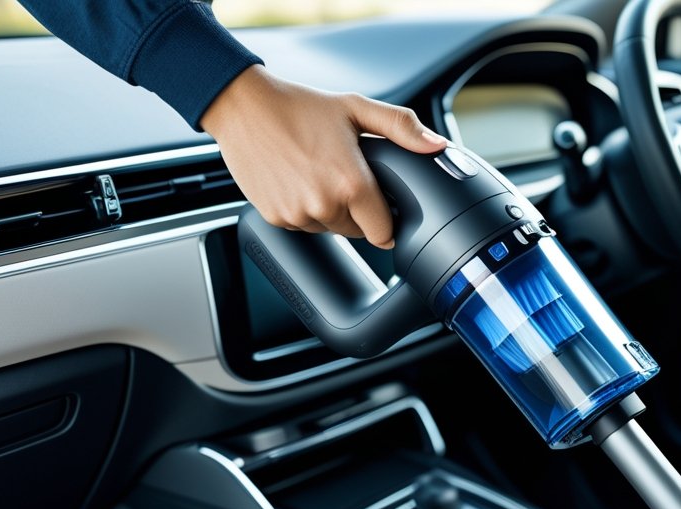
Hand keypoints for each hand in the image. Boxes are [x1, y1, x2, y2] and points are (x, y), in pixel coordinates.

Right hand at [200, 65, 446, 248]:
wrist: (243, 106)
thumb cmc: (299, 105)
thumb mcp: (356, 108)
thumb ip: (402, 127)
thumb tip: (437, 145)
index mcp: (351, 183)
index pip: (383, 231)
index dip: (386, 220)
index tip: (384, 207)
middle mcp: (324, 204)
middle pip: (357, 231)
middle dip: (358, 211)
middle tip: (343, 175)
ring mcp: (297, 214)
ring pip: (328, 229)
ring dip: (330, 211)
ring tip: (318, 173)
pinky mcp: (275, 217)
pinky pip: (302, 225)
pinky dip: (304, 210)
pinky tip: (298, 180)